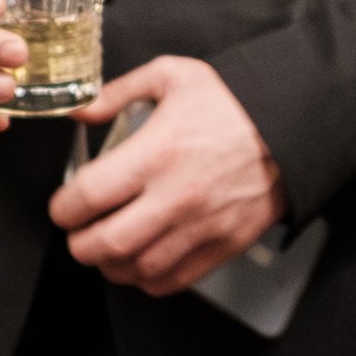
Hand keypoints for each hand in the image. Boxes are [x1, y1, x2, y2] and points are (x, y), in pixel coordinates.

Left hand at [47, 56, 286, 294]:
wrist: (294, 127)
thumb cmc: (232, 102)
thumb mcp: (171, 76)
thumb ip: (118, 92)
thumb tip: (80, 111)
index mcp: (157, 152)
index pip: (90, 195)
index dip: (64, 208)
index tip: (62, 206)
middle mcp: (176, 195)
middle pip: (107, 243)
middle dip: (79, 244)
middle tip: (76, 233)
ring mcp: (201, 226)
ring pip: (137, 268)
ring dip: (109, 265)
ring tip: (103, 249)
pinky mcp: (223, 245)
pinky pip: (174, 280)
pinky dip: (147, 279)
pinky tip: (138, 262)